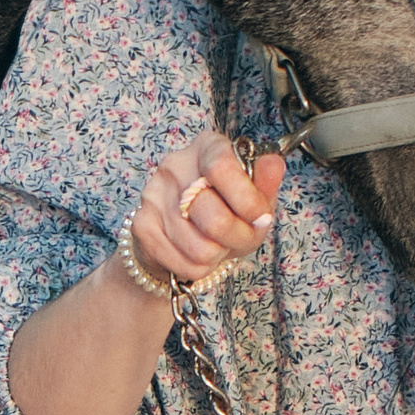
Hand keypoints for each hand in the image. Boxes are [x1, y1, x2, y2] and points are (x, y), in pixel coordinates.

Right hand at [130, 124, 286, 289]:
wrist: (182, 237)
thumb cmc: (225, 211)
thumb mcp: (254, 198)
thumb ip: (265, 184)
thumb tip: (273, 164)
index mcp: (208, 147)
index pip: (222, 168)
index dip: (247, 201)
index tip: (260, 216)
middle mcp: (175, 164)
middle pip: (214, 218)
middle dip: (236, 237)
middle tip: (238, 235)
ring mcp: (153, 195)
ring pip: (201, 248)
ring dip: (217, 254)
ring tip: (214, 241)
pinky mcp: (142, 226)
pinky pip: (185, 263)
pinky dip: (199, 267)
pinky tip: (194, 251)